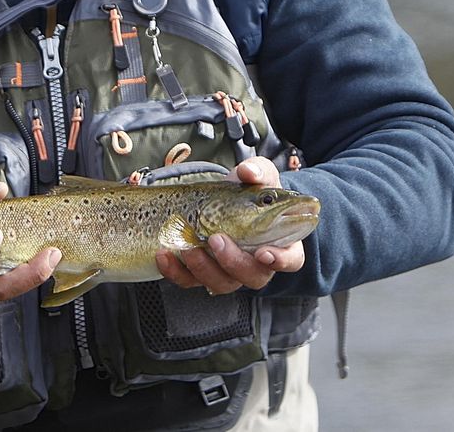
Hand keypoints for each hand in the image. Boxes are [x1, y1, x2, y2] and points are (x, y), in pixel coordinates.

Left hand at [155, 157, 305, 294]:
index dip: (280, 260)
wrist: (223, 199)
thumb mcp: (257, 175)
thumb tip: (249, 172)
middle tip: (216, 238)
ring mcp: (229, 272)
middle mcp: (256, 263)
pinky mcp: (202, 274)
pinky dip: (175, 271)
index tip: (264, 253)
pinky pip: (190, 282)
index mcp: (279, 241)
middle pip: (253, 276)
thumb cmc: (248, 191)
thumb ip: (258, 171)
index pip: (290, 259)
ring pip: (221, 283)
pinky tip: (163, 254)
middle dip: (233, 261)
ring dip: (203, 267)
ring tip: (188, 244)